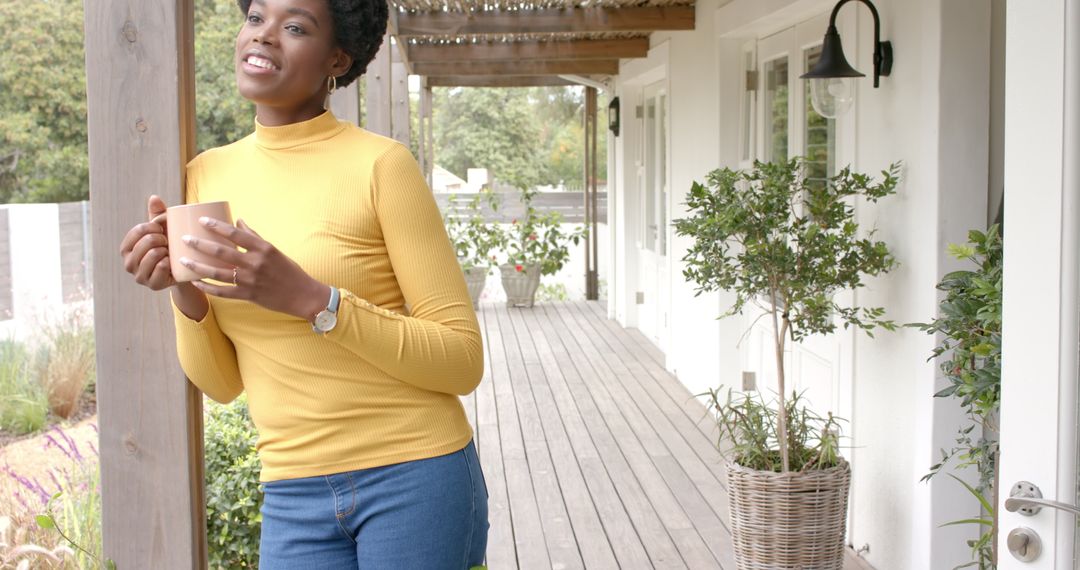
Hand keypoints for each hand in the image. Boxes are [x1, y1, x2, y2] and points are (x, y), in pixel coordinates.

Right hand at [119, 195, 173, 289]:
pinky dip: (169, 262)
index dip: (153, 227)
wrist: (181, 271)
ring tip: (169, 252)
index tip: (162, 229)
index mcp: (127, 248)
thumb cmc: (169, 248)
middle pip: (146, 242)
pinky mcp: (152, 285)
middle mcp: (128, 263)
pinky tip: (171, 262)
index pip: (137, 231)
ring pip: (153, 254)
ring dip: (166, 251)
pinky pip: (161, 268)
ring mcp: (139, 276)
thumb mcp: (163, 231)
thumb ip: (157, 215)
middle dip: (162, 239)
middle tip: (168, 242)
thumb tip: (154, 197)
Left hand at [178, 217, 327, 320]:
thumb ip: (254, 236)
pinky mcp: (248, 295)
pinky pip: (223, 292)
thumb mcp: (273, 250)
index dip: (217, 227)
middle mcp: (255, 263)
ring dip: (198, 266)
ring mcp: (250, 281)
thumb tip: (238, 221)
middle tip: (184, 239)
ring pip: (218, 273)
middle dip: (200, 245)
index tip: (202, 221)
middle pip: (222, 252)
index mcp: (263, 249)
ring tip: (183, 261)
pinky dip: (208, 288)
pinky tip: (195, 282)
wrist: (302, 295)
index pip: (236, 234)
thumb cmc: (289, 270)